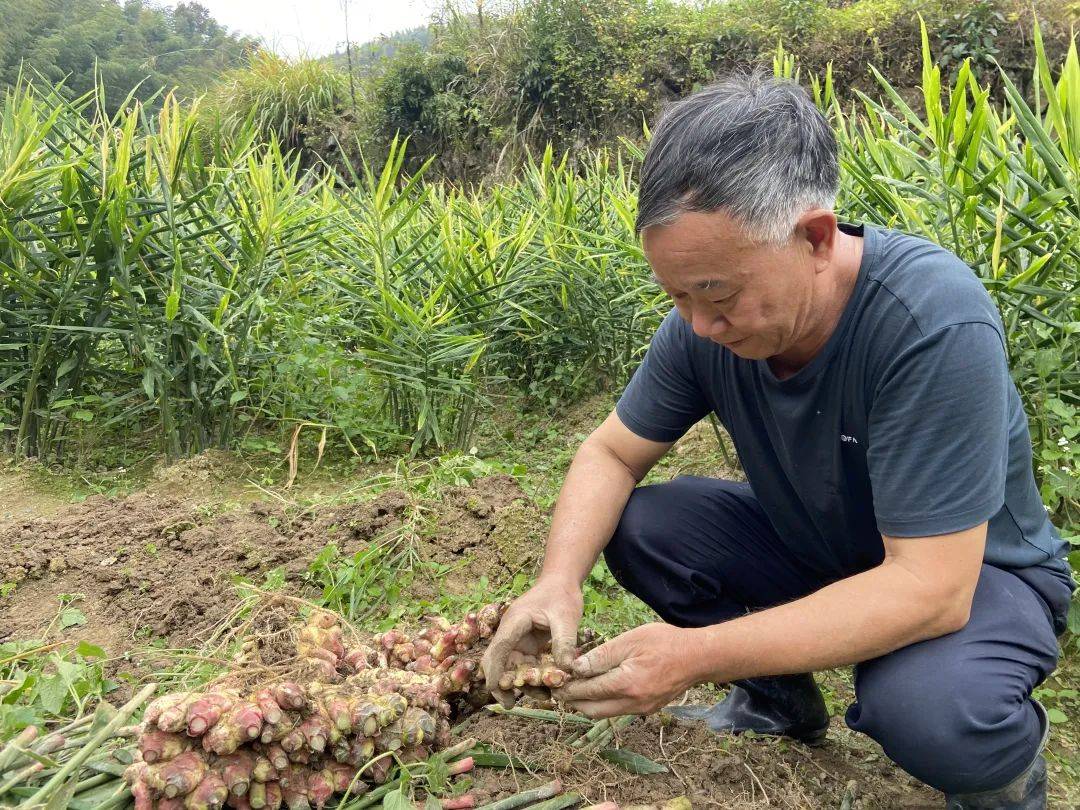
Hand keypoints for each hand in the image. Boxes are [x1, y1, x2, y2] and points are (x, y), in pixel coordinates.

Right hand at [481, 576, 583, 707]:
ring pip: (512, 667)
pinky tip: (547, 688)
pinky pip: (525, 666)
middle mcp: (511, 632)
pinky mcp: (527, 645)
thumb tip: (567, 670)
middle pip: (498, 661)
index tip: (497, 689)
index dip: (496, 670)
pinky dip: (533, 677)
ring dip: (522, 683)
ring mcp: (518, 640)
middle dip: (502, 683)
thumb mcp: (566, 618)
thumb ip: (564, 642)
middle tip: (510, 704)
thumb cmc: (561, 595)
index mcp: (514, 622)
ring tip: (542, 697)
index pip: (499, 649)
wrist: (562, 582)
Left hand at [553, 623, 697, 717]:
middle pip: (591, 710)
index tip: (555, 681)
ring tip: (576, 687)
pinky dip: (603, 703)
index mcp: (627, 684)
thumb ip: (602, 655)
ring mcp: (641, 709)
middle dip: (573, 700)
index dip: (568, 687)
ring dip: (587, 704)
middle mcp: (632, 703)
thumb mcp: (630, 640)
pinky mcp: (647, 709)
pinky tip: (599, 687)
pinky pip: (617, 711)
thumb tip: (577, 667)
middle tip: (560, 687)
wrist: (698, 657)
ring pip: (604, 714)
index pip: (588, 691)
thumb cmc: (665, 642)